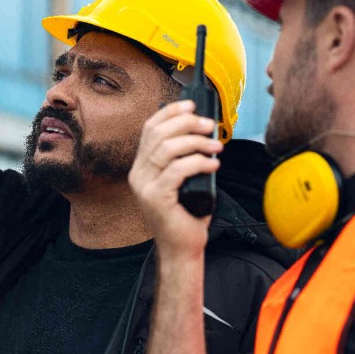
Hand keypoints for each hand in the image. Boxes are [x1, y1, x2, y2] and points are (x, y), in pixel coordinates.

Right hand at [129, 100, 222, 260]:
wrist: (182, 248)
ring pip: (168, 148)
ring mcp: (144, 187)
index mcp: (142, 168)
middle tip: (209, 126)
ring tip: (216, 147)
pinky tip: (213, 165)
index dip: (170, 112)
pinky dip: (198, 163)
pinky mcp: (156, 198)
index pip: (149, 129)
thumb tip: (204, 132)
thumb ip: (185, 159)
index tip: (192, 105)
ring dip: (196, 142)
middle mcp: (138, 175)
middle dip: (187, 123)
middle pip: (158, 133)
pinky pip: (178, 170)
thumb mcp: (184, 181)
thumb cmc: (187, 216)